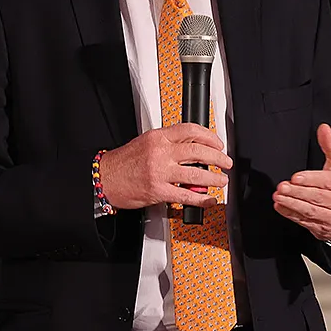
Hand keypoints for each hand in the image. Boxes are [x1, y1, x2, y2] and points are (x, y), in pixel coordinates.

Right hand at [99, 123, 232, 209]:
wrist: (105, 179)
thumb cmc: (122, 163)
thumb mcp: (146, 143)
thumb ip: (168, 145)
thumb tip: (192, 151)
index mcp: (158, 137)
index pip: (190, 130)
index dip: (209, 136)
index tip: (217, 143)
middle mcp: (160, 152)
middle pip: (198, 151)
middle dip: (218, 157)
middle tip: (225, 162)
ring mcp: (160, 172)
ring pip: (197, 173)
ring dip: (214, 178)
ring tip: (221, 181)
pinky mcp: (158, 191)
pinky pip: (186, 195)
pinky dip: (202, 199)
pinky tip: (209, 199)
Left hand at [272, 123, 330, 241]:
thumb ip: (330, 145)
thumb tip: (323, 128)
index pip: (328, 182)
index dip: (311, 179)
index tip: (295, 177)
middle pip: (318, 197)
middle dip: (297, 192)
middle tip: (281, 187)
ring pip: (311, 211)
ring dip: (292, 204)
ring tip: (278, 197)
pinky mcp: (322, 228)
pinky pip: (305, 222)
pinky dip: (291, 215)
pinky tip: (280, 207)